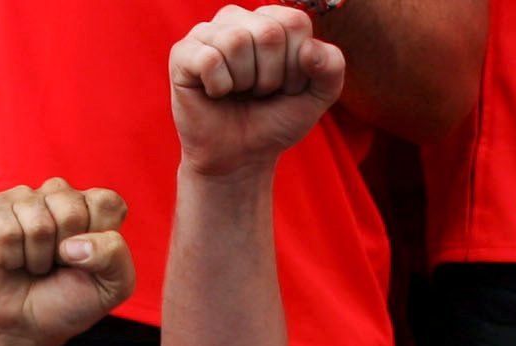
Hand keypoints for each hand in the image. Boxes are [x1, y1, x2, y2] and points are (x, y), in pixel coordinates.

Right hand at [0, 178, 132, 345]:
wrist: (23, 326)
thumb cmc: (67, 302)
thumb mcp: (112, 287)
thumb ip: (115, 256)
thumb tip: (72, 244)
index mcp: (91, 206)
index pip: (106, 202)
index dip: (99, 240)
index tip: (87, 260)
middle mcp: (58, 195)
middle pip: (72, 212)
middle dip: (65, 254)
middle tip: (56, 265)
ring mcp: (23, 199)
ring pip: (38, 224)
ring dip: (36, 259)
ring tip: (33, 265)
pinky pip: (6, 231)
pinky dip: (10, 258)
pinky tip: (10, 261)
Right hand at [170, 5, 342, 176]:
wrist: (240, 158)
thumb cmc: (275, 121)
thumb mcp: (316, 98)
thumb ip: (332, 69)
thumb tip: (309, 49)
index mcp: (271, 19)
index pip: (295, 23)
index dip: (296, 66)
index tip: (284, 86)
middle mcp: (238, 18)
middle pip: (267, 32)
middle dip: (271, 76)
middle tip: (259, 93)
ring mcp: (207, 32)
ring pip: (236, 41)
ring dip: (244, 82)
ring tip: (238, 93)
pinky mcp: (183, 53)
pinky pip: (209, 59)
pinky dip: (219, 87)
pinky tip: (215, 93)